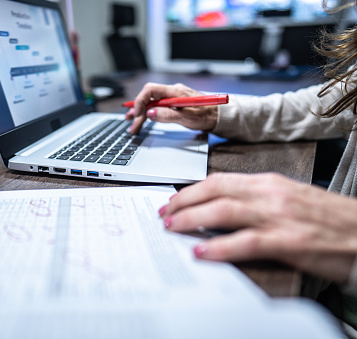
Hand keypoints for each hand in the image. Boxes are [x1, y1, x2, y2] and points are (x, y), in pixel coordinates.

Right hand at [126, 82, 218, 133]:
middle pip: (148, 98)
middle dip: (137, 110)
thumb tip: (150, 113)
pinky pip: (158, 106)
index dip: (140, 101)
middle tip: (131, 123)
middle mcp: (172, 92)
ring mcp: (172, 97)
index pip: (150, 90)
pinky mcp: (174, 104)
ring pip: (152, 103)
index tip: (137, 113)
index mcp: (175, 91)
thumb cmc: (206, 116)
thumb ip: (167, 115)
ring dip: (141, 113)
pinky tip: (143, 119)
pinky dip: (149, 114)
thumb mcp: (187, 118)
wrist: (219, 116)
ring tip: (132, 123)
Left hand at [159, 172, 356, 284]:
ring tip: (172, 229)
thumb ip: (254, 199)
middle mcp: (270, 194)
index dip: (191, 190)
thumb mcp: (286, 197)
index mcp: (268, 182)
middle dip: (183, 202)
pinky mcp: (289, 241)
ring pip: (224, 211)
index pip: (219, 180)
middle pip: (215, 191)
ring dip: (192, 219)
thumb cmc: (325, 217)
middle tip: (164, 215)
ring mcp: (279, 216)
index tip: (173, 200)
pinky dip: (220, 247)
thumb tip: (220, 207)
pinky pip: (246, 242)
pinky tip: (202, 251)